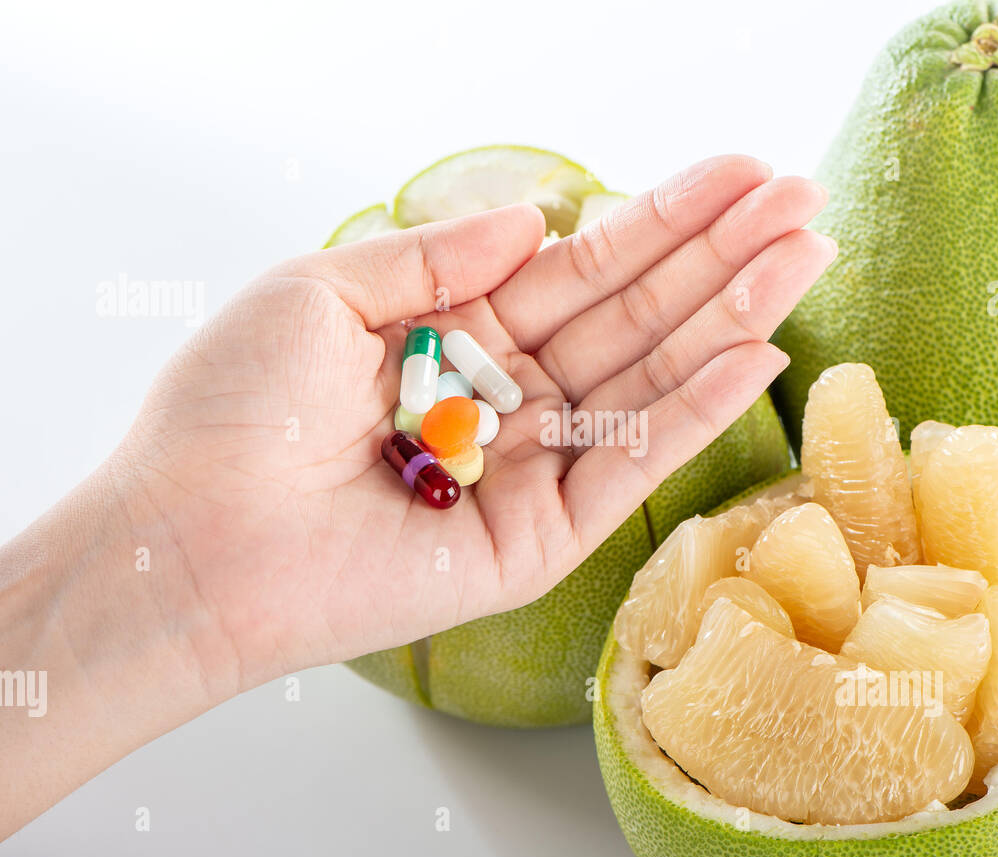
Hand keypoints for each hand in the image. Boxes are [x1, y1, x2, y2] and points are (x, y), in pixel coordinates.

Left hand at [116, 156, 834, 693]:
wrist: (190, 542)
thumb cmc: (232, 413)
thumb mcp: (323, 292)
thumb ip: (436, 255)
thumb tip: (535, 217)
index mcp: (457, 336)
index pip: (582, 268)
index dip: (661, 220)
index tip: (740, 174)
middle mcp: (506, 399)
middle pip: (633, 317)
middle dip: (720, 258)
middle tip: (806, 205)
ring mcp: (530, 471)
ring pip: (647, 383)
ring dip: (730, 320)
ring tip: (807, 258)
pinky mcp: (539, 540)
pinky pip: (627, 466)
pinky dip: (692, 413)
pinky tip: (755, 354)